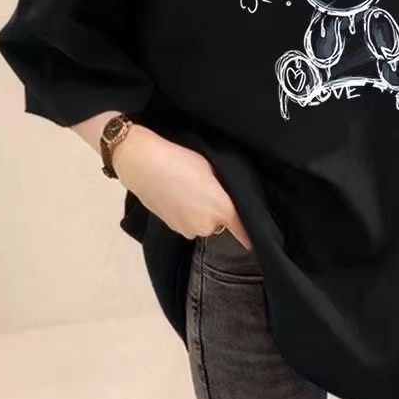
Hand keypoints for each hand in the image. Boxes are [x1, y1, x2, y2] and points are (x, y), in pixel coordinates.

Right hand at [111, 125, 252, 248]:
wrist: (143, 164)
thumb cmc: (180, 159)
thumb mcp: (212, 167)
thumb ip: (226, 188)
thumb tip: (230, 197)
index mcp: (222, 209)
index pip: (244, 232)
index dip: (251, 236)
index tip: (256, 239)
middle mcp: (207, 225)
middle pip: (221, 224)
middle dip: (218, 211)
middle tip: (208, 189)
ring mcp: (188, 229)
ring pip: (203, 224)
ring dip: (201, 213)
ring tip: (189, 190)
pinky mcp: (172, 228)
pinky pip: (188, 224)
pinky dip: (186, 214)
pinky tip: (177, 196)